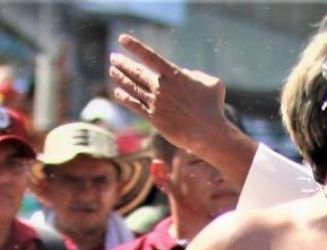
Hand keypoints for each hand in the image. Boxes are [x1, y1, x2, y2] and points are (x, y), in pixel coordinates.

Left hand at [109, 34, 228, 156]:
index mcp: (175, 75)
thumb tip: (187, 74)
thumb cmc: (214, 107)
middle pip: (136, 71)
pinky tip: (117, 92)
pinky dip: (124, 97)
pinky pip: (134, 105)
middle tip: (114, 58)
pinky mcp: (153, 117)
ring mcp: (155, 102)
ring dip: (120, 77)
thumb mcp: (213, 83)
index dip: (135, 46)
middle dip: (122, 63)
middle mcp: (161, 87)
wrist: (208, 132)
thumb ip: (197, 74)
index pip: (150, 56)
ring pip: (132, 87)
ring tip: (112, 71)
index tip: (122, 39)